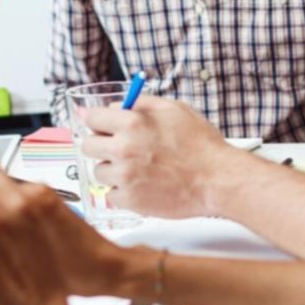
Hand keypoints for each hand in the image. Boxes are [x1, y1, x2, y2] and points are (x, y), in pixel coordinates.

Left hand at [82, 95, 235, 218]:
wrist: (218, 180)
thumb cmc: (201, 144)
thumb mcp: (173, 109)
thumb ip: (141, 104)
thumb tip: (114, 105)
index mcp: (132, 122)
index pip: (92, 118)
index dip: (97, 121)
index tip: (100, 125)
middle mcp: (124, 148)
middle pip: (87, 145)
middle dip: (100, 144)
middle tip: (116, 148)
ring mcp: (125, 176)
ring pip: (98, 171)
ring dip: (112, 169)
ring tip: (135, 169)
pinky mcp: (130, 200)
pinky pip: (111, 194)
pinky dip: (123, 191)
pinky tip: (142, 184)